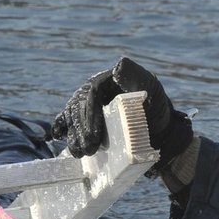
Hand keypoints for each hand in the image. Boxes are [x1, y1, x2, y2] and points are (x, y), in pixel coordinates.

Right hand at [51, 57, 192, 161]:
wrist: (160, 130)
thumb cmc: (156, 107)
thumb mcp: (151, 88)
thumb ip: (135, 76)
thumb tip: (119, 66)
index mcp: (106, 80)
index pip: (92, 93)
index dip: (90, 114)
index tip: (95, 134)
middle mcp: (93, 92)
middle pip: (79, 107)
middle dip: (82, 129)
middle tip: (89, 149)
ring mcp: (87, 105)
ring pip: (72, 117)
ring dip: (73, 135)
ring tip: (81, 152)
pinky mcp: (85, 120)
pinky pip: (67, 120)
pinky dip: (61, 127)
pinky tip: (59, 136)